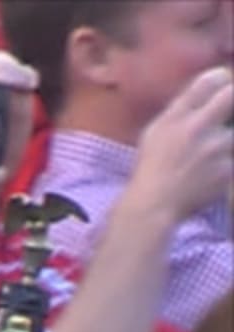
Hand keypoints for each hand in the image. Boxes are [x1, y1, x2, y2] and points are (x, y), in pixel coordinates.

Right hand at [121, 67, 233, 227]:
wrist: (154, 205)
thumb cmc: (152, 166)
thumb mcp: (156, 131)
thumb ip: (182, 107)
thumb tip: (210, 85)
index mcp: (178, 116)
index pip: (213, 80)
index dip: (223, 80)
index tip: (224, 87)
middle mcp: (199, 127)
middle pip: (231, 97)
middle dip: (229, 101)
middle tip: (221, 116)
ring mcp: (217, 149)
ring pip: (232, 134)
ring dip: (227, 140)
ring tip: (208, 153)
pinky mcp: (229, 170)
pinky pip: (232, 157)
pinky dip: (226, 162)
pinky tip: (212, 170)